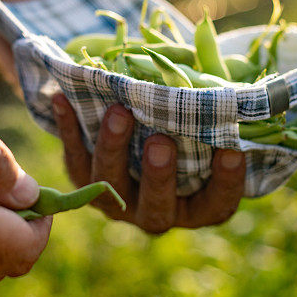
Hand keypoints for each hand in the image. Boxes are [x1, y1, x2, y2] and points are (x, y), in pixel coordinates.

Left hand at [52, 93, 245, 232]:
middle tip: (160, 141)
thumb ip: (218, 114)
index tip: (233, 152)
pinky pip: (75, 161)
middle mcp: (158, 212)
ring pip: (110, 185)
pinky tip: (63, 98)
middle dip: (158, 175)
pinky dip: (69, 129)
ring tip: (118, 112)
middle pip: (157, 205)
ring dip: (113, 148)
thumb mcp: (209, 124)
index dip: (226, 183)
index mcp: (197, 206)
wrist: (142, 131)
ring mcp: (119, 202)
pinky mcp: (86, 184)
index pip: (216, 204)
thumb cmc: (190, 126)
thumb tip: (234, 84)